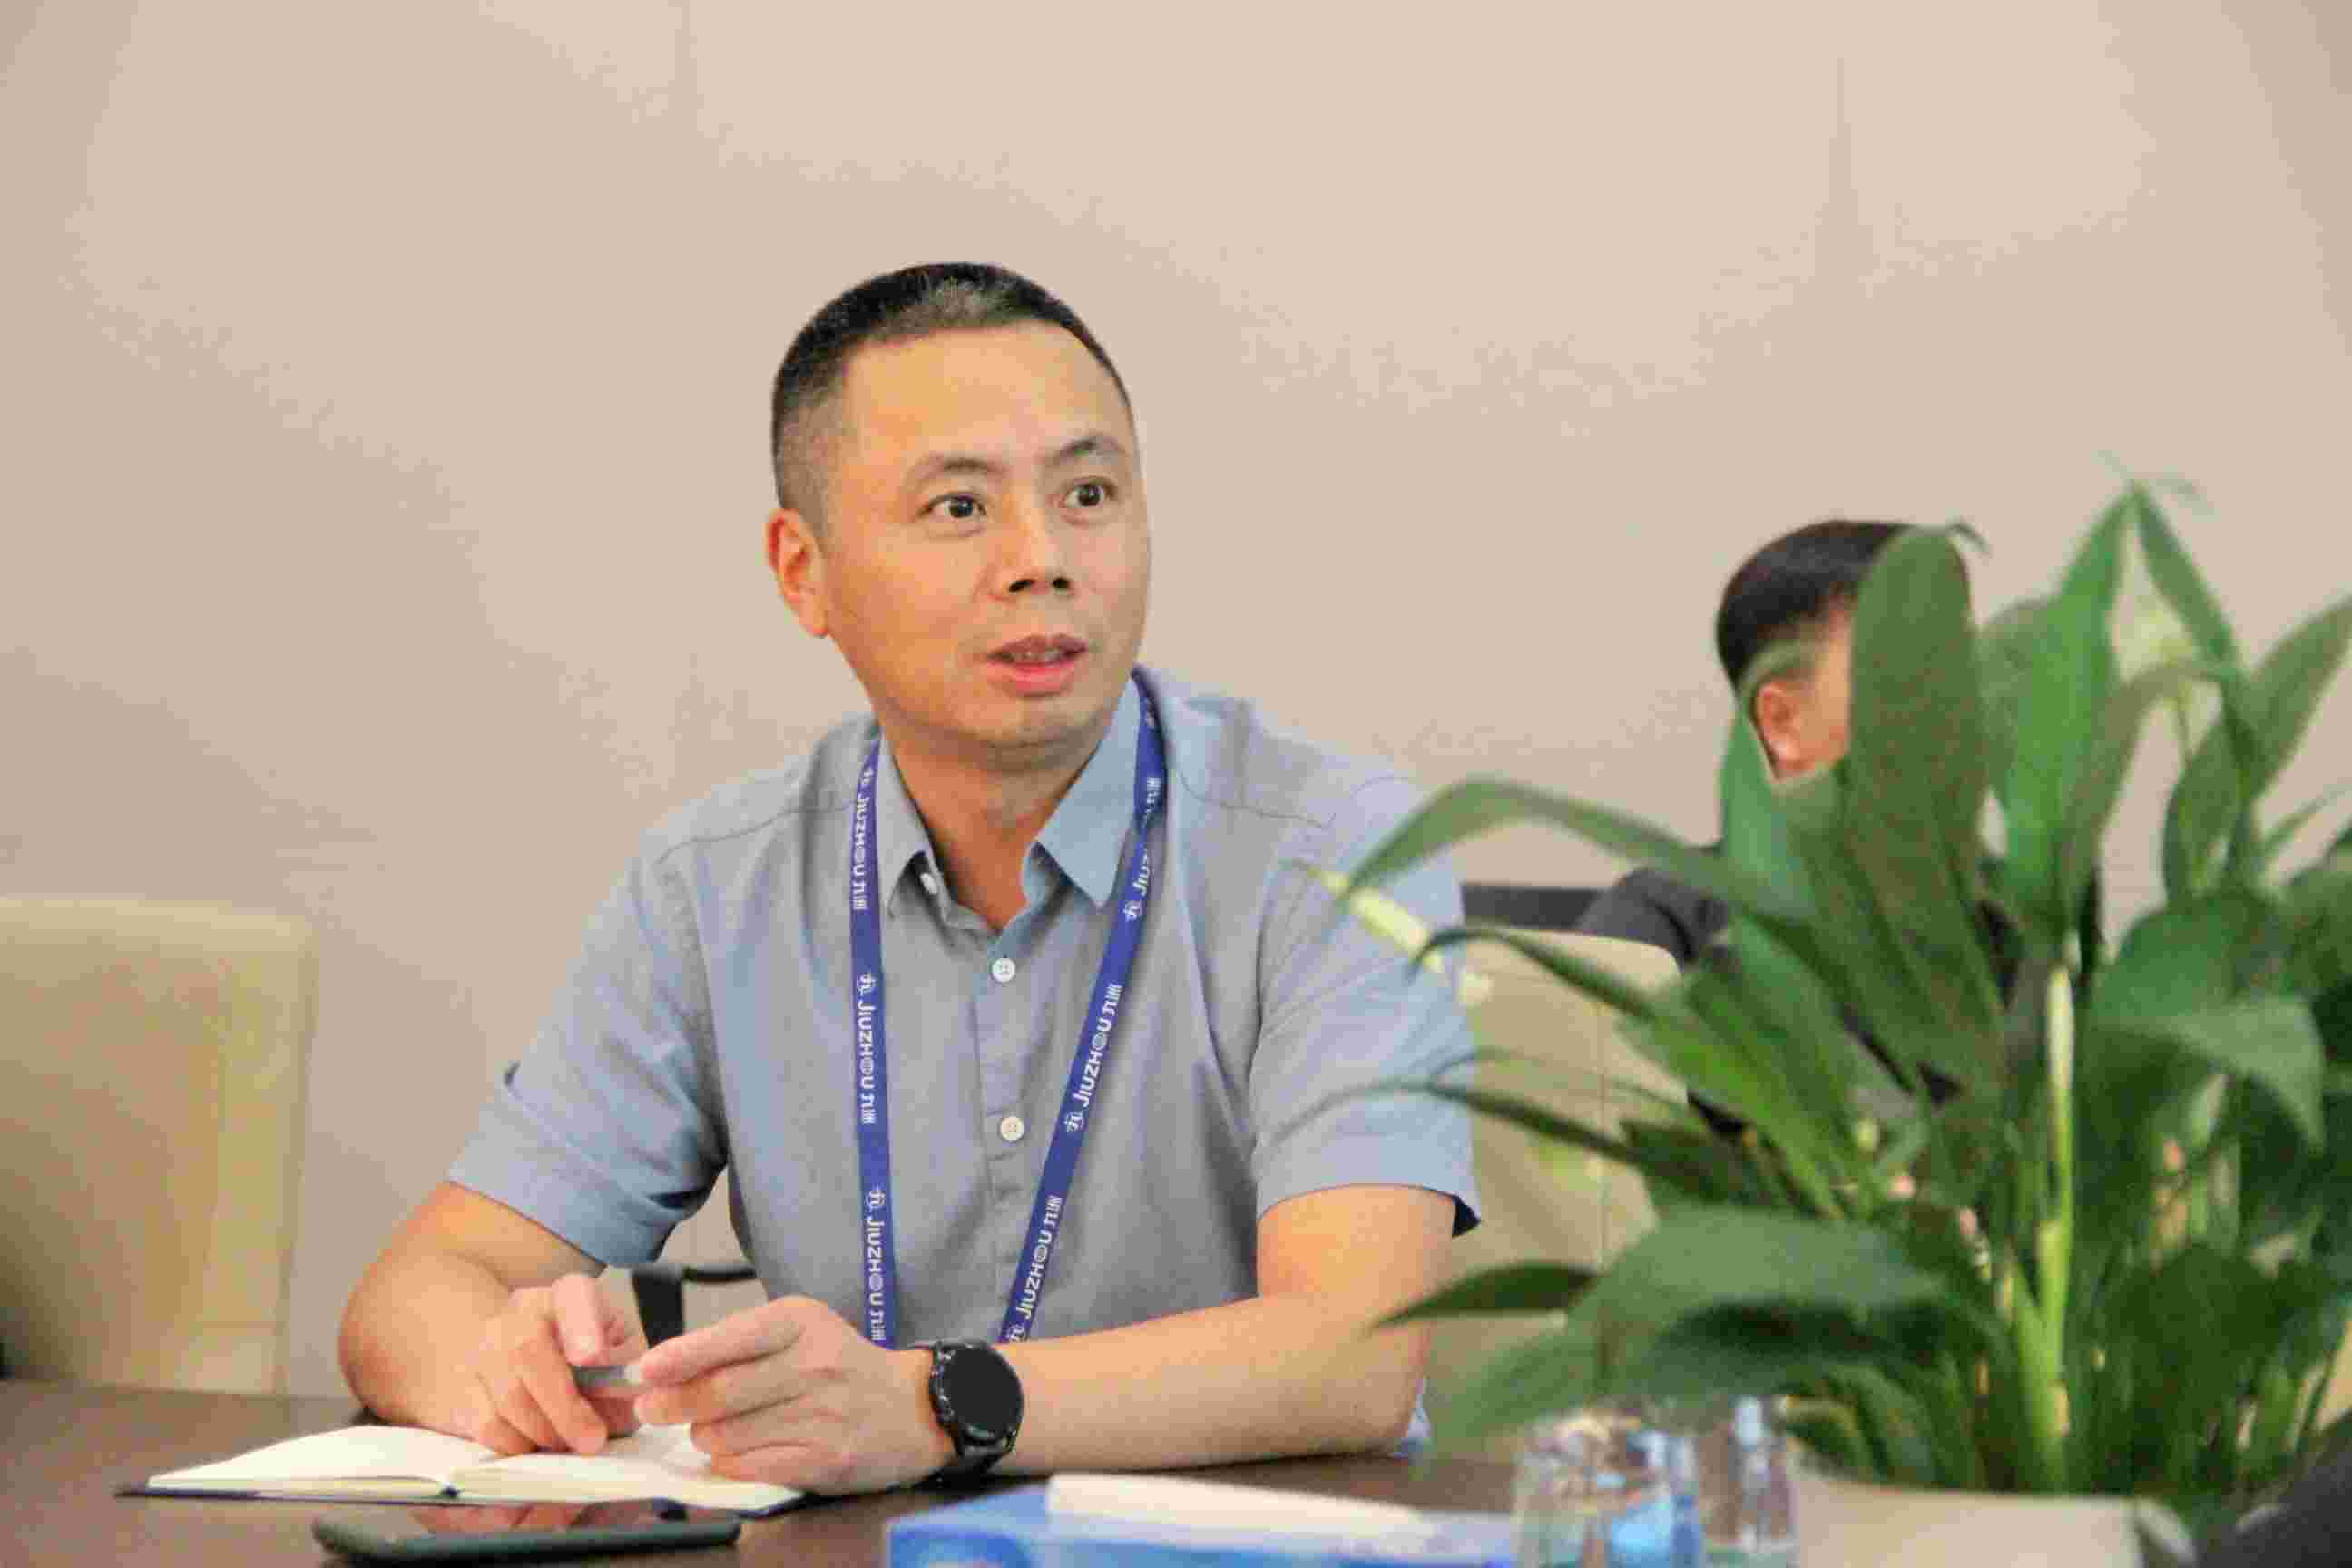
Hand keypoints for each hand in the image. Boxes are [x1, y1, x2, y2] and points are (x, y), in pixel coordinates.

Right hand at [469, 1272, 647, 1455]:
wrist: (517, 1362)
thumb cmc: (585, 1360)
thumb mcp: (617, 1352)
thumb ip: (625, 1369)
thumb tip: (625, 1393)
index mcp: (568, 1295)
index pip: (573, 1296)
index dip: (581, 1325)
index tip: (591, 1356)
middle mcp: (519, 1313)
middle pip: (529, 1351)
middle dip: (565, 1406)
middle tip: (592, 1439)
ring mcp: (483, 1349)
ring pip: (509, 1397)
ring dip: (545, 1432)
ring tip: (567, 1442)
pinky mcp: (462, 1389)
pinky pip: (489, 1426)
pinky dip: (518, 1445)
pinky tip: (536, 1443)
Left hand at [629, 1295, 952, 1493]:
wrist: (913, 1408)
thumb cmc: (842, 1365)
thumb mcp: (800, 1331)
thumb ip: (741, 1342)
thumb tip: (668, 1366)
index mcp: (802, 1323)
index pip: (730, 1338)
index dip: (681, 1357)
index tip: (646, 1369)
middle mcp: (812, 1365)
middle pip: (720, 1391)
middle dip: (672, 1403)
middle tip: (651, 1409)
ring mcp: (820, 1415)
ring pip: (727, 1433)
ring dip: (701, 1435)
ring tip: (705, 1430)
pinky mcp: (823, 1459)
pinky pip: (749, 1465)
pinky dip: (727, 1462)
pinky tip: (731, 1452)